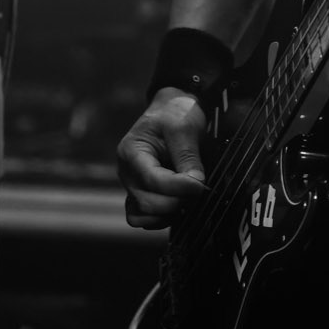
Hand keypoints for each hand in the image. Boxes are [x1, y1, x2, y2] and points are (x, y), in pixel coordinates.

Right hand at [116, 88, 209, 229]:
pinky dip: (161, 219)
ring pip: (143, 216)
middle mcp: (126, 173)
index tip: (201, 185)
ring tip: (189, 199)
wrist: (173, 109)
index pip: (152, 180)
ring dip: (168, 214)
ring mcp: (132, 186)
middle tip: (200, 191)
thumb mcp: (183, 127)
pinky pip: (143, 219)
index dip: (179, 188)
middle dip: (177, 201)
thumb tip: (196, 184)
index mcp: (131, 152)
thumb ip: (188, 157)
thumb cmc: (175, 114)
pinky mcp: (141, 195)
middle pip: (146, 202)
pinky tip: (180, 206)